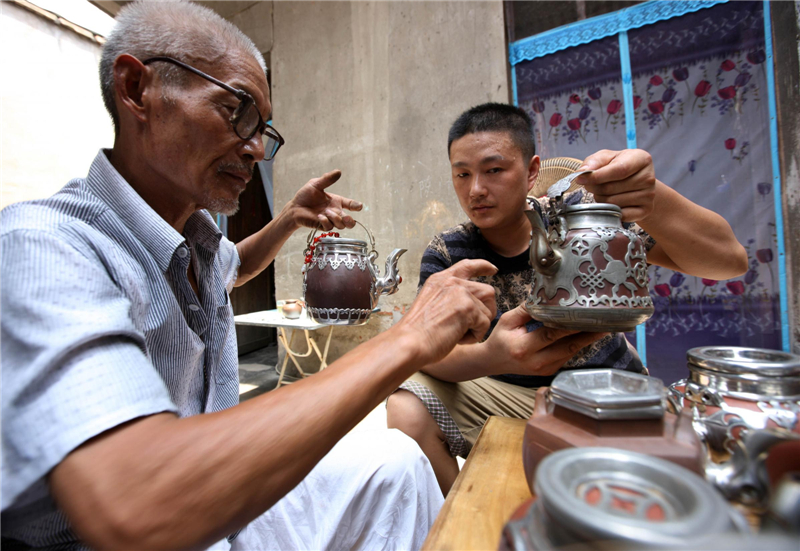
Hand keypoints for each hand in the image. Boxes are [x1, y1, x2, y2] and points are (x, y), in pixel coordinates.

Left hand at [287, 170, 362, 229]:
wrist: (294, 206)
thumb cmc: (306, 195)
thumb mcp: (316, 184)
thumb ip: (327, 179)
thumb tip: (338, 172)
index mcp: (337, 202)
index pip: (351, 205)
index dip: (357, 206)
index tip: (359, 206)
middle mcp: (335, 212)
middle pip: (350, 222)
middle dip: (350, 220)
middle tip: (346, 216)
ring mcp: (329, 220)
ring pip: (341, 226)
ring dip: (336, 219)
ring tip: (327, 212)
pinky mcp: (322, 226)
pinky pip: (329, 227)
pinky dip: (326, 221)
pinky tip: (319, 216)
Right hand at [397, 259, 497, 365]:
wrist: (409, 342)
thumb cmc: (418, 332)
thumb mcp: (431, 303)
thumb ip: (448, 297)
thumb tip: (470, 303)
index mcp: (441, 280)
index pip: (468, 266)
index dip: (483, 266)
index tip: (493, 270)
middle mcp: (452, 282)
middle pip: (487, 291)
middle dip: (486, 311)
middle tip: (472, 326)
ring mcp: (461, 293)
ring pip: (488, 310)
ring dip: (478, 326)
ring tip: (459, 334)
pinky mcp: (468, 308)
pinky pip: (484, 325)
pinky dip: (474, 337)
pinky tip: (457, 339)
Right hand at [484, 305, 608, 376]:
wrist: (493, 362)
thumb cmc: (501, 338)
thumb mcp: (508, 320)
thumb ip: (527, 309)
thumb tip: (546, 294)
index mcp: (523, 347)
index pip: (551, 334)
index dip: (570, 325)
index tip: (585, 315)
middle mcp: (536, 361)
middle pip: (568, 346)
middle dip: (588, 334)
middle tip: (605, 322)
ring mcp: (544, 369)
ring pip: (571, 353)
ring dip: (588, 340)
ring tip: (603, 326)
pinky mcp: (550, 371)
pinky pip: (568, 356)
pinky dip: (579, 345)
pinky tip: (589, 334)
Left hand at [576, 149, 656, 222]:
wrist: (636, 180)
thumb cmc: (619, 166)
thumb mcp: (606, 157)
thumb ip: (593, 162)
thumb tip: (582, 172)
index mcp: (641, 159)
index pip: (618, 170)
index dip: (597, 176)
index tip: (580, 179)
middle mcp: (649, 177)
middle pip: (612, 188)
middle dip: (595, 188)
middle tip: (593, 186)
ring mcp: (649, 196)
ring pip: (613, 203)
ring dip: (601, 199)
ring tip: (603, 193)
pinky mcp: (645, 210)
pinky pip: (620, 215)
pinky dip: (610, 211)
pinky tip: (611, 202)